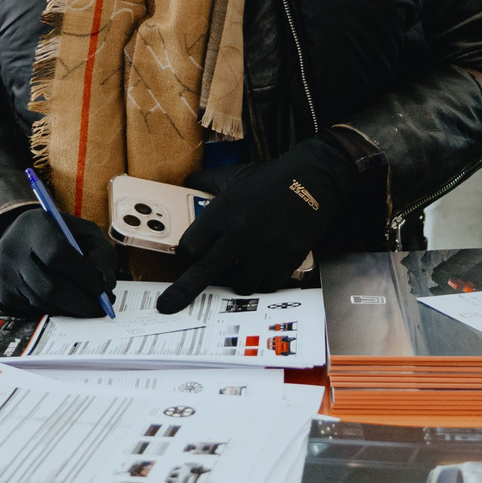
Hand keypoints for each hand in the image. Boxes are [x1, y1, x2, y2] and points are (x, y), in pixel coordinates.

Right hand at [0, 207, 119, 318]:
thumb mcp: (85, 233)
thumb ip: (101, 255)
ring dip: (72, 310)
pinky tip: (66, 303)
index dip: (84, 275)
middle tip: (102, 308)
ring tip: (89, 305)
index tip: (103, 286)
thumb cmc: (61, 235)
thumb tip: (105, 286)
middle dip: (82, 302)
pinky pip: (35, 313)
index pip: (57, 255)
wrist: (23, 237)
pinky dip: (56, 311)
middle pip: (49, 288)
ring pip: (44, 304)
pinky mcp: (4, 295)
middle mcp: (12, 250)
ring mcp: (4, 275)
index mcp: (33, 226)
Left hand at [159, 135, 359, 312]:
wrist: (314, 179)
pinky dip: (262, 281)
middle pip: (203, 271)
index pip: (190, 247)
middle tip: (167, 306)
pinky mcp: (286, 260)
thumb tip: (186, 182)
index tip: (185, 263)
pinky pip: (266, 285)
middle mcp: (240, 234)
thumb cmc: (271, 178)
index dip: (183, 259)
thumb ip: (206, 181)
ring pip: (239, 284)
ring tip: (241, 267)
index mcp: (223, 213)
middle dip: (183, 292)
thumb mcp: (234, 176)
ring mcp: (264, 250)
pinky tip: (262, 267)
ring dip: (236, 281)